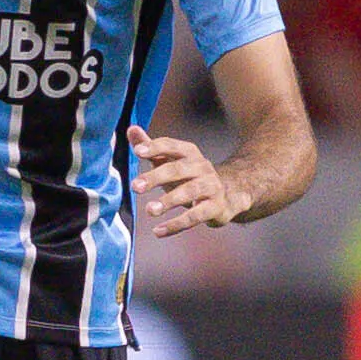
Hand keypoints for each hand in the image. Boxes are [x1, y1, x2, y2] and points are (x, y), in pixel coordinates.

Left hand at [130, 125, 248, 237]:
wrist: (229, 194)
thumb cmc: (191, 177)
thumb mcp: (172, 161)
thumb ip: (151, 148)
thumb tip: (131, 128)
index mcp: (189, 153)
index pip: (171, 145)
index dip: (155, 147)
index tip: (138, 151)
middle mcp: (202, 167)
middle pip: (178, 169)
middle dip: (156, 177)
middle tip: (136, 187)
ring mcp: (211, 187)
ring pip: (189, 192)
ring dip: (168, 201)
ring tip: (149, 210)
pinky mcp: (216, 207)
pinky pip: (195, 216)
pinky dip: (176, 225)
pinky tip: (158, 231)